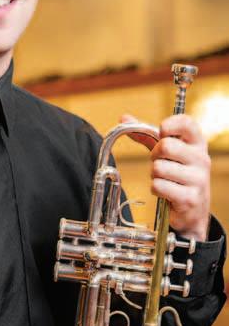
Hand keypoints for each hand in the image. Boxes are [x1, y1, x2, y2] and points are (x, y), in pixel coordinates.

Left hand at [121, 113, 210, 241]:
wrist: (193, 208)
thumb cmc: (176, 172)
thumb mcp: (165, 151)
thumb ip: (146, 134)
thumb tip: (123, 117)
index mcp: (197, 143)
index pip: (187, 123)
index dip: (169, 124)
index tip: (162, 132)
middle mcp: (202, 159)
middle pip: (166, 146)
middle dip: (155, 155)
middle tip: (160, 162)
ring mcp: (198, 179)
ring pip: (158, 168)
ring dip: (155, 175)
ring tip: (166, 179)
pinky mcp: (190, 198)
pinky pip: (158, 186)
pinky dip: (156, 189)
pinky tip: (167, 192)